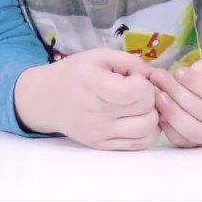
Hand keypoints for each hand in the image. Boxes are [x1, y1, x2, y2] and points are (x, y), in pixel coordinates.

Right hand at [18, 48, 159, 150]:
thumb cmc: (73, 73)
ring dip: (152, 115)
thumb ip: (128, 61)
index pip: (133, 92)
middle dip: (149, 96)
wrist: (46, 100)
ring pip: (147, 129)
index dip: (143, 83)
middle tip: (138, 90)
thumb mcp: (97, 56)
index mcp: (91, 83)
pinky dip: (148, 131)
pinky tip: (139, 119)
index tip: (133, 77)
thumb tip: (155, 75)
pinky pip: (138, 144)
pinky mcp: (102, 145)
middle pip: (144, 109)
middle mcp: (95, 112)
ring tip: (141, 105)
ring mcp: (99, 132)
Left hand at [150, 57, 201, 147]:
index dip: (196, 82)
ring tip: (158, 96)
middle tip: (158, 77)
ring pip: (192, 130)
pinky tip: (159, 113)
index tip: (178, 71)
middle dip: (177, 93)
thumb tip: (176, 76)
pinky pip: (183, 141)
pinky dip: (169, 128)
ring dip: (172, 113)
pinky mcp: (200, 145)